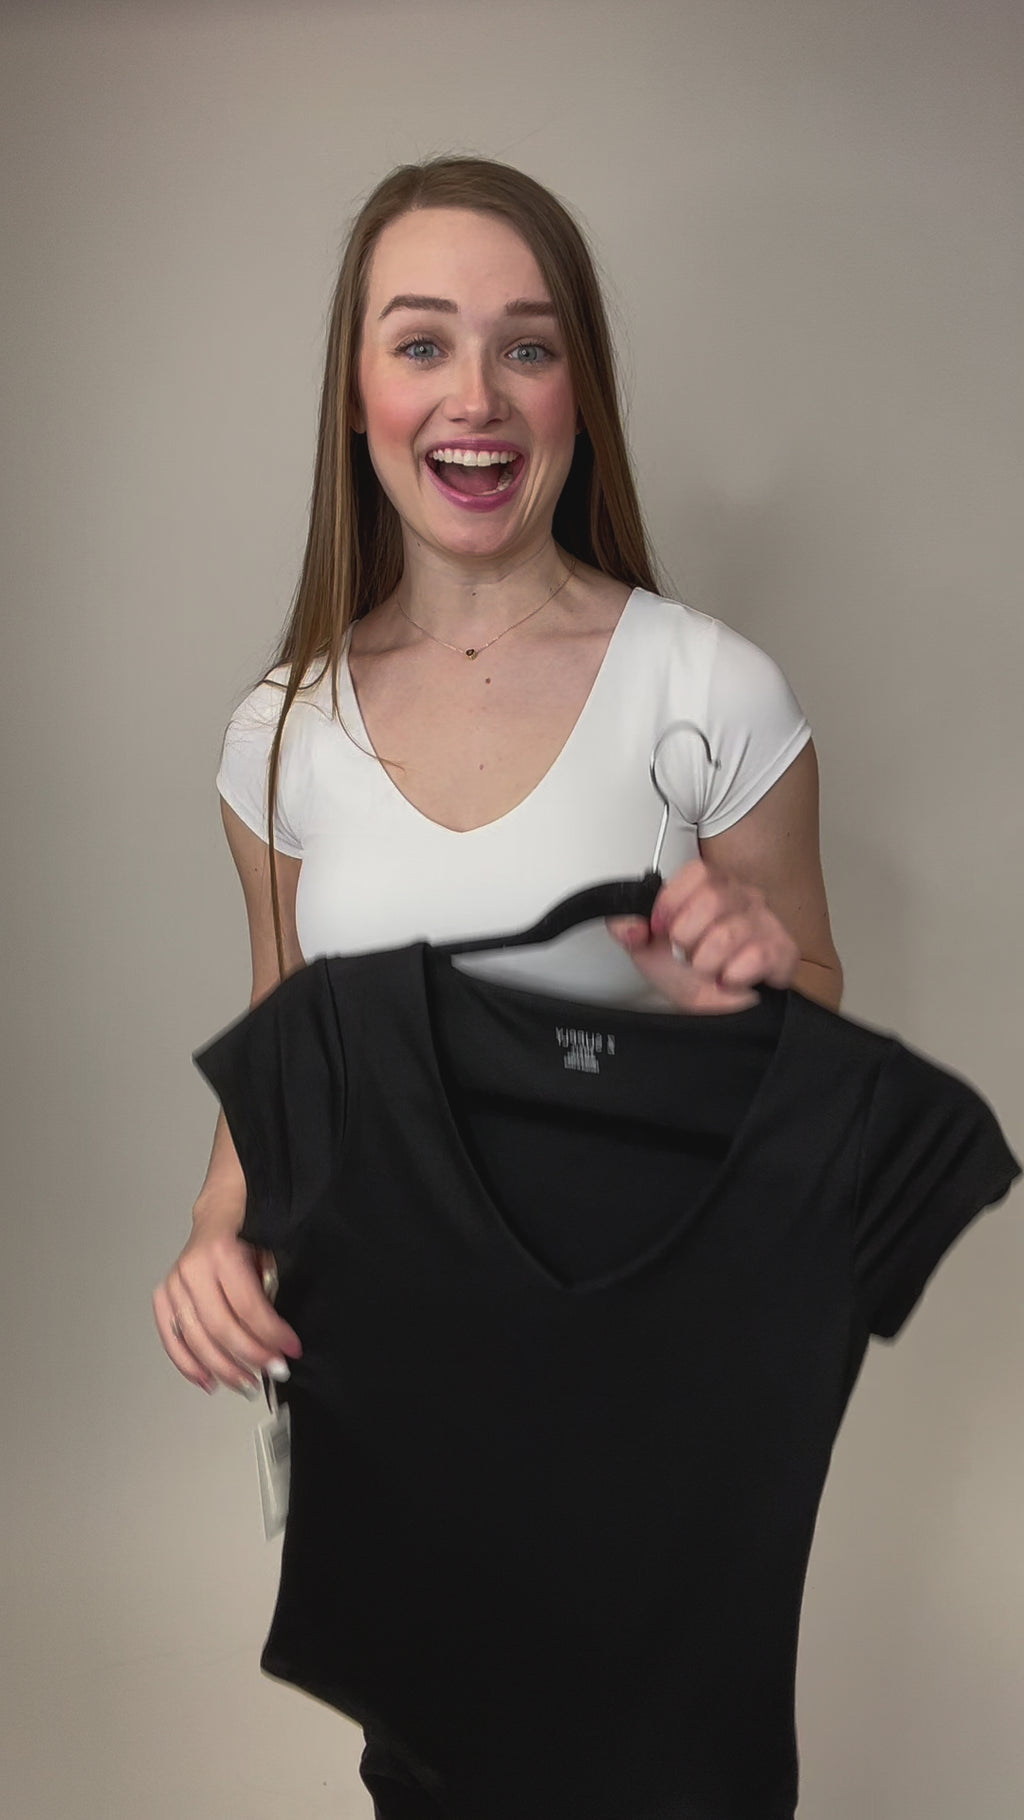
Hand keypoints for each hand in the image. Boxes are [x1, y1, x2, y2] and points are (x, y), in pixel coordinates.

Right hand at [153, 1216, 301, 1396]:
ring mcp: (174, 1283)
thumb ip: (270, 1287)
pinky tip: (208, 1380)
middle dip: (251, 1355)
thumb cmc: (250, 1226)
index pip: (249, 1307)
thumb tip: (278, 1334)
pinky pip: (172, 1336)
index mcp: (221, 1252)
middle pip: (221, 1327)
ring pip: (195, 1338)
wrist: (222, 1206)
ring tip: (247, 1385)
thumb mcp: (270, 1248)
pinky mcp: (164, 1295)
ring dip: (223, 1368)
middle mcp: (192, 1269)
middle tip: (275, 1371)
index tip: (291, 1349)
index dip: (272, 1334)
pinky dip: (188, 1363)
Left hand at [608, 857, 800, 1012]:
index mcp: (711, 888)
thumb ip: (629, 929)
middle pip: (712, 899)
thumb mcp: (648, 950)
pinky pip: (757, 956)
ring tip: (710, 970)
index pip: (698, 873)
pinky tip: (732, 978)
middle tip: (688, 954)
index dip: (672, 902)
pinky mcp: (784, 951)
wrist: (714, 1014)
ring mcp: (766, 922)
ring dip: (707, 963)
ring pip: (729, 933)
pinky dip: (733, 976)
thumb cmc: (689, 976)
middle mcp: (742, 898)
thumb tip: (628, 925)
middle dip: (687, 937)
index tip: (661, 927)